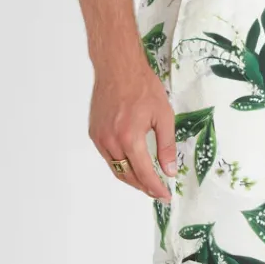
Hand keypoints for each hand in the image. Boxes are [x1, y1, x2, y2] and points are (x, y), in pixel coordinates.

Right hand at [88, 55, 175, 200]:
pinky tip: (130, 163)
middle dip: (143, 186)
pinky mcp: (94, 133)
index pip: (143, 173)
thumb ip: (167, 146)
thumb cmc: (143, 87)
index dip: (155, 187)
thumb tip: (170, 170)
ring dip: (131, 178)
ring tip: (146, 181)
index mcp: (130, 138)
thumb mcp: (163, 115)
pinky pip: (107, 157)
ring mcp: (100, 138)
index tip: (165, 195)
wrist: (118, 68)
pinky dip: (119, 165)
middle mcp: (111, 142)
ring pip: (116, 169)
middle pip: (127, 175)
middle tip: (157, 190)